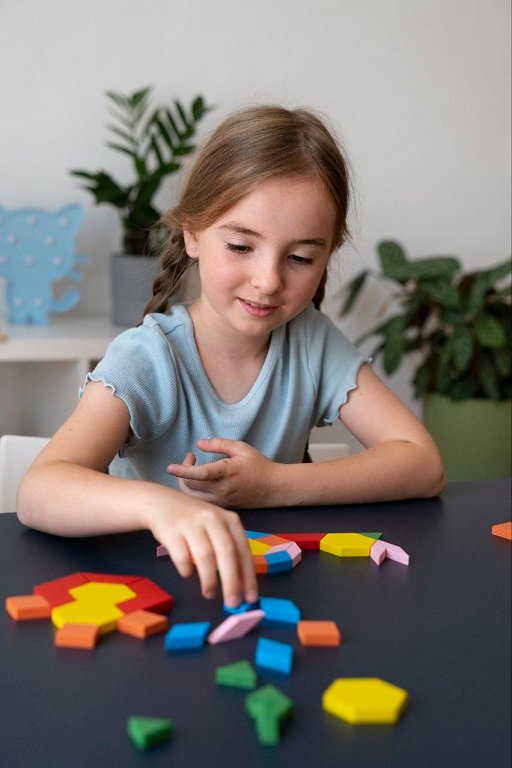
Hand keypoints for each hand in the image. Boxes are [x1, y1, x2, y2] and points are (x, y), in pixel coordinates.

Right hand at [149, 489, 257, 608]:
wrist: (161, 503)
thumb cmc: (195, 521)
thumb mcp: (217, 528)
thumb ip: (229, 549)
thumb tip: (241, 586)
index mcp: (229, 520)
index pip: (243, 551)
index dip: (248, 576)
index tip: (250, 598)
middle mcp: (213, 518)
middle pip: (226, 552)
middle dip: (231, 581)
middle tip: (232, 603)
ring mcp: (192, 522)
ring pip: (205, 555)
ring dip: (209, 579)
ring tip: (210, 594)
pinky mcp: (171, 529)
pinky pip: (182, 555)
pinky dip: (187, 569)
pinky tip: (188, 575)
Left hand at [167, 438, 276, 507]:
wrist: (275, 488)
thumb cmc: (259, 465)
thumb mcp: (240, 448)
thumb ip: (218, 444)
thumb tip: (199, 444)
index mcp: (226, 473)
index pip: (198, 474)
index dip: (182, 470)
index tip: (170, 467)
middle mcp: (221, 490)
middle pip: (190, 487)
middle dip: (183, 472)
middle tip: (190, 458)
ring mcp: (221, 501)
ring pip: (193, 498)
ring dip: (186, 484)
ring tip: (192, 469)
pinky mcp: (223, 507)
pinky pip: (201, 502)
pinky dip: (194, 492)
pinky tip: (199, 480)